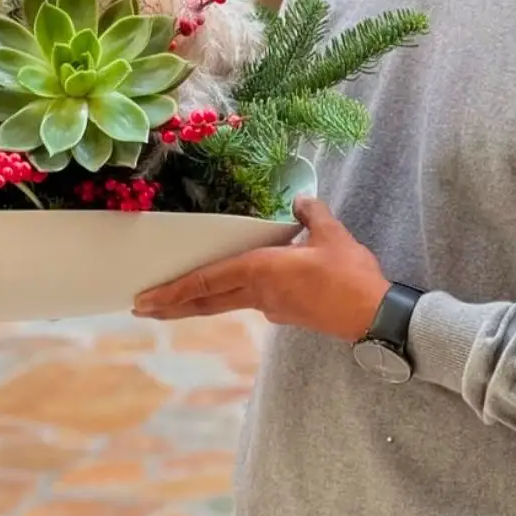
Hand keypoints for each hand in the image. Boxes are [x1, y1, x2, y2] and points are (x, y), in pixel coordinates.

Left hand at [132, 196, 389, 341]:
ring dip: (196, 302)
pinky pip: (248, 300)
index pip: (207, 281)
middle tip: (141, 306)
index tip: (146, 298)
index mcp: (260, 271)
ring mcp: (271, 307)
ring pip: (224, 302)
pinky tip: (230, 287)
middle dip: (172, 304)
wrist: (374, 315)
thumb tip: (301, 200)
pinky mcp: (286, 313)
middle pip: (206, 299)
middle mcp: (258, 293)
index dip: (174, 289)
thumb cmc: (349, 274)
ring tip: (172, 301)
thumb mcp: (330, 234)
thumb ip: (311, 214)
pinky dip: (228, 296)